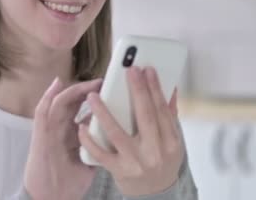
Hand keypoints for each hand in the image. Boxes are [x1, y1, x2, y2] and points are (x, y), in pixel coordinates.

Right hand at [23, 77, 101, 199]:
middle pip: (72, 102)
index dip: (94, 99)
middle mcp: (59, 129)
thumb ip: (98, 147)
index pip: (82, 110)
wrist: (51, 198)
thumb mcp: (88, 161)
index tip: (110, 91)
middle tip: (103, 82)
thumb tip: (117, 138)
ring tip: (89, 83)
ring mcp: (49, 130)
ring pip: (60, 102)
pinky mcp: (40, 134)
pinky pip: (42, 111)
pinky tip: (57, 84)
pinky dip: (48, 96)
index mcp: (70, 134)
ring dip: (74, 90)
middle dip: (87, 89)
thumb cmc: (68, 183)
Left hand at [78, 67, 183, 196]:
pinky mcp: (118, 170)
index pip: (162, 110)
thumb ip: (170, 117)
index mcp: (170, 142)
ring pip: (117, 132)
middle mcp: (154, 151)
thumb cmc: (162, 163)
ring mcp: (135, 161)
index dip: (155, 88)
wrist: (155, 195)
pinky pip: (100, 152)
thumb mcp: (173, 143)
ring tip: (93, 96)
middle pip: (145, 115)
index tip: (147, 70)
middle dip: (137, 90)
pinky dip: (89, 139)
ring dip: (103, 112)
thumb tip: (170, 89)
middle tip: (128, 70)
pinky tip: (82, 125)